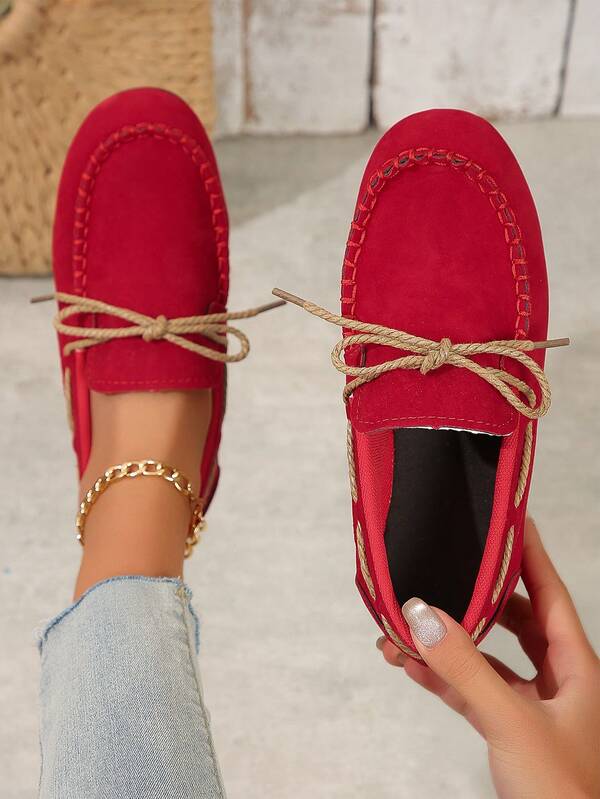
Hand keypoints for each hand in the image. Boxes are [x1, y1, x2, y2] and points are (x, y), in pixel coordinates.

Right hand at [377, 518, 599, 797]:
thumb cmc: (563, 794)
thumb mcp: (512, 721)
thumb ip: (465, 668)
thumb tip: (422, 615)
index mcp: (577, 667)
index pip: (549, 593)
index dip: (529, 555)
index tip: (507, 520)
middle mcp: (558, 681)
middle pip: (516, 620)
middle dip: (479, 597)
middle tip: (449, 567)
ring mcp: (533, 708)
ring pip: (488, 659)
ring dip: (448, 643)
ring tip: (406, 624)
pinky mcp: (510, 732)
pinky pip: (472, 692)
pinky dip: (442, 678)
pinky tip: (411, 665)